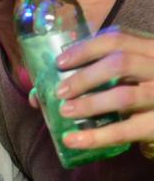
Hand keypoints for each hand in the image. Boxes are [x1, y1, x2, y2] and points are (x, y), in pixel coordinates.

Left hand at [54, 26, 153, 148]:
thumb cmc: (142, 93)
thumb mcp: (128, 77)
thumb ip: (91, 78)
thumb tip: (38, 95)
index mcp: (149, 50)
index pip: (117, 40)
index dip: (85, 49)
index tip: (59, 62)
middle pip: (121, 64)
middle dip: (85, 77)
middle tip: (60, 91)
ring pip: (124, 96)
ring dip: (89, 104)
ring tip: (65, 111)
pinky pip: (125, 131)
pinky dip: (96, 137)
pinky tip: (72, 140)